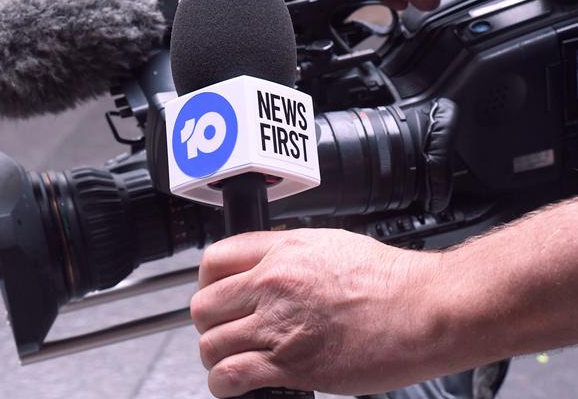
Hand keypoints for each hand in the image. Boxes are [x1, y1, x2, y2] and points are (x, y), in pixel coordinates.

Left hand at [190, 229, 444, 396]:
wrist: (424, 308)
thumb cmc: (390, 280)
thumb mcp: (331, 244)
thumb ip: (289, 254)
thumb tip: (265, 268)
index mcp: (282, 250)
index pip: (213, 259)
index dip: (207, 281)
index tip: (215, 294)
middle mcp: (273, 284)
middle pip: (204, 305)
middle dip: (209, 321)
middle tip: (224, 330)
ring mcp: (278, 325)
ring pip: (211, 343)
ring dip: (216, 355)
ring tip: (231, 358)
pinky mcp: (290, 364)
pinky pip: (230, 375)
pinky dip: (223, 384)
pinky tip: (234, 384)